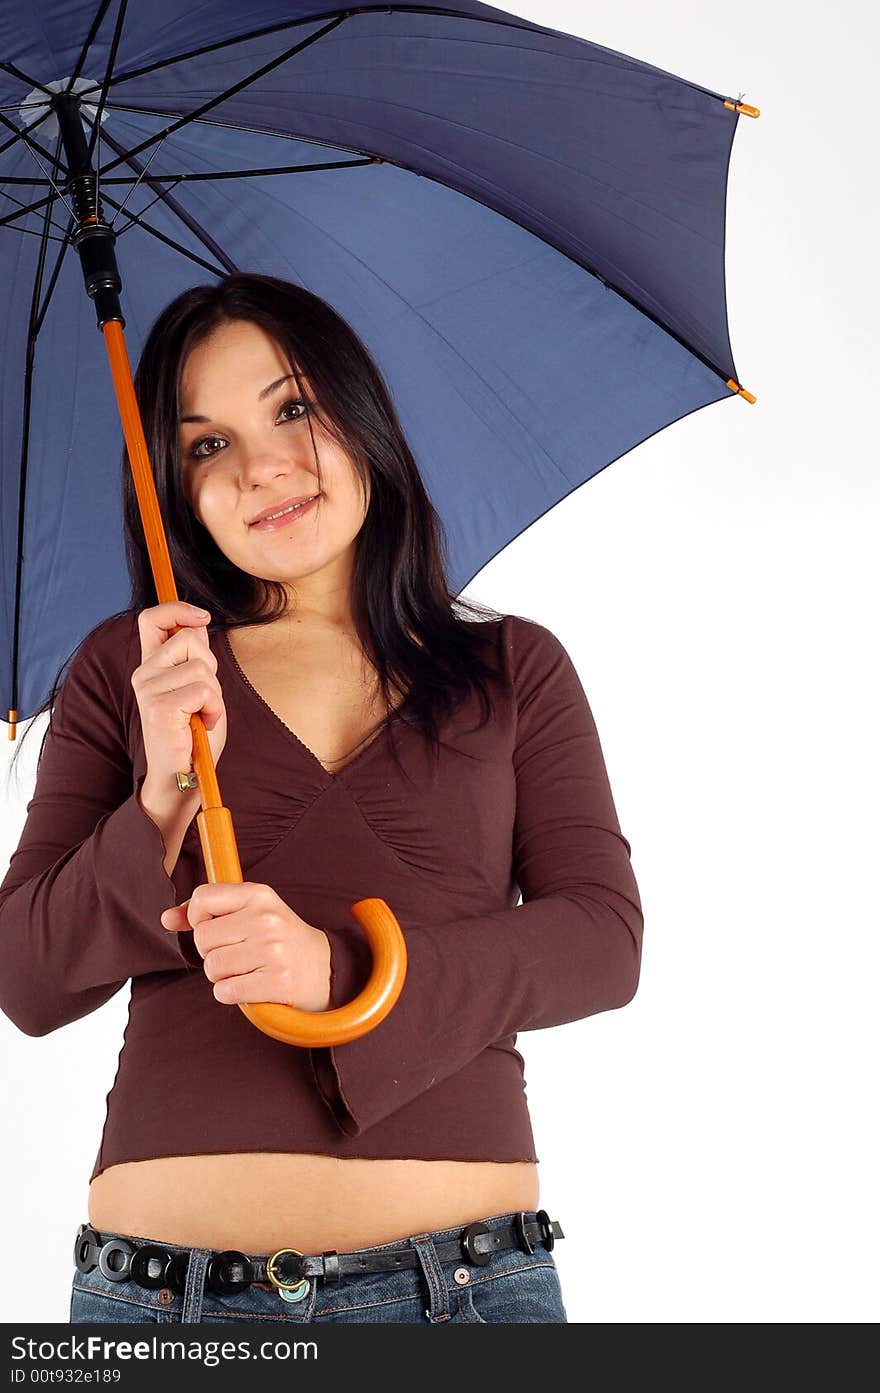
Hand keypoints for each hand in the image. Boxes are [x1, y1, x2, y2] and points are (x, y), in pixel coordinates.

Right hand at [131, 601, 227, 796]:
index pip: (151, 619)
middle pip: (191, 639)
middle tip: (203, 699)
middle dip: (211, 667)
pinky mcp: (159, 706)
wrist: (182, 776)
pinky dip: (214, 709)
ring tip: (201, 715)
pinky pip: (205, 690)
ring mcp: (148, 688)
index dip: (178, 609)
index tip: (201, 618)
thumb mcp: (199, 687)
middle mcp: (143, 673)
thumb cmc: (193, 735)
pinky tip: (202, 725)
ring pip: (203, 667)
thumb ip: (195, 657)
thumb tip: (197, 624)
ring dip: (215, 694)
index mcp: (151, 666)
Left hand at [160, 882, 331, 1011]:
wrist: (325, 969)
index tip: (216, 927)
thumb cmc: (279, 940)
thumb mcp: (251, 913)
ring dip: (221, 976)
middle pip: (202, 938)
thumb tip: (166, 919)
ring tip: (245, 970)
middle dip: (211, 952)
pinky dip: (230, 994)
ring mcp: (274, 951)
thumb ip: (206, 912)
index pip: (202, 898)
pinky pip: (225, 992)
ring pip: (212, 967)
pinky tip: (250, 986)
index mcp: (259, 895)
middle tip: (237, 954)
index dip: (197, 918)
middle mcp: (267, 919)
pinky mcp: (278, 982)